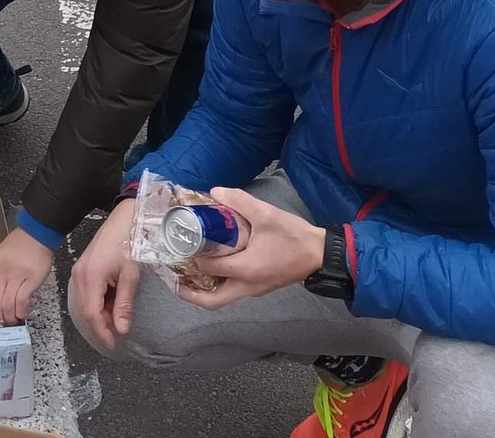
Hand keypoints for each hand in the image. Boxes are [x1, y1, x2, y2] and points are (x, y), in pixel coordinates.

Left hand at [0, 228, 53, 324]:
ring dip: (9, 318)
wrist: (34, 235)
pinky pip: (21, 303)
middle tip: (0, 324)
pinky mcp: (29, 281)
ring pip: (6, 306)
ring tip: (11, 320)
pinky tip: (22, 313)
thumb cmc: (16, 247)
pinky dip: (21, 312)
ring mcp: (14, 277)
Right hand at [67, 199, 140, 348]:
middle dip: (101, 324)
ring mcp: (79, 270)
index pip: (91, 313)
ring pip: (85, 302)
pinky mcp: (83, 267)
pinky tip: (112, 302)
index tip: (113, 343)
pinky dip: (99, 302)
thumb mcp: (130, 277)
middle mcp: (79, 274)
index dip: (102, 332)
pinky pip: (86, 292)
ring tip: (118, 317)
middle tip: (119, 332)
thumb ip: (124, 305)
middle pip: (86, 309)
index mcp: (90, 276)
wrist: (124, 220)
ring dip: (100, 313)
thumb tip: (122, 329)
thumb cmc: (129, 243)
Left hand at [180, 187, 323, 310]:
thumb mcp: (265, 213)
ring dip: (203, 288)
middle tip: (174, 276)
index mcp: (247, 270)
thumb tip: (214, 192)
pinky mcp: (260, 286)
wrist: (320, 254)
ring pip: (222, 297)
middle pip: (212, 301)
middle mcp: (248, 287)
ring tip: (188, 269)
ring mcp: (254, 290)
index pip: (209, 268)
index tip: (181, 243)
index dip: (192, 257)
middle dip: (190, 292)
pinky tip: (212, 264)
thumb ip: (238, 200)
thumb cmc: (293, 236)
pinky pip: (232, 291)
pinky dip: (218, 283)